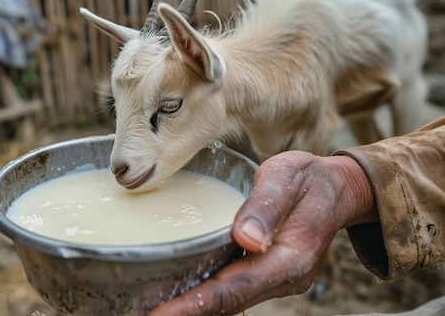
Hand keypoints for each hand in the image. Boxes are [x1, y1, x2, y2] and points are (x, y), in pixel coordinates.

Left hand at [148, 150, 376, 315]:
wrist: (337, 188)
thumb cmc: (308, 178)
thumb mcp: (287, 177)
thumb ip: (266, 206)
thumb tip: (245, 239)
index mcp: (289, 257)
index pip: (234, 288)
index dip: (195, 304)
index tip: (160, 313)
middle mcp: (285, 277)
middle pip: (228, 302)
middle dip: (186, 311)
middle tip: (144, 313)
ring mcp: (279, 280)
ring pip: (231, 300)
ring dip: (194, 307)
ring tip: (156, 306)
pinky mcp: (271, 275)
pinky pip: (235, 290)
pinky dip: (208, 295)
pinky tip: (183, 291)